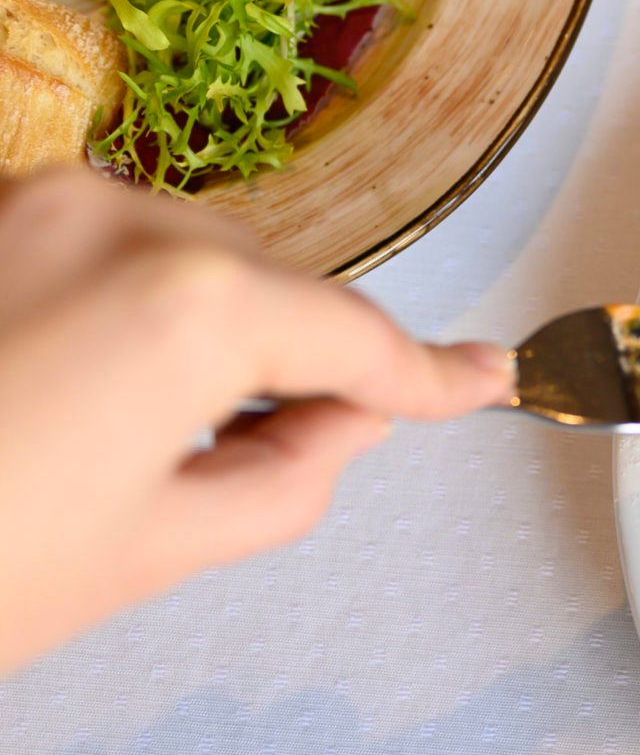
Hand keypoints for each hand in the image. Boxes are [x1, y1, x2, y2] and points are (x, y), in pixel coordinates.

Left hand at [0, 167, 512, 672]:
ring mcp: (30, 204)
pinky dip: (120, 313)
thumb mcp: (154, 551)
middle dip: (290, 363)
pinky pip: (96, 251)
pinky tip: (72, 404)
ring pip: (184, 260)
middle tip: (271, 462)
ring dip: (198, 336)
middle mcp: (117, 220)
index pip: (353, 339)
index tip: (480, 380)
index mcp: (190, 307)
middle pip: (268, 287)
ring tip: (132, 448)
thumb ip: (290, 473)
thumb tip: (332, 424)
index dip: (428, 376)